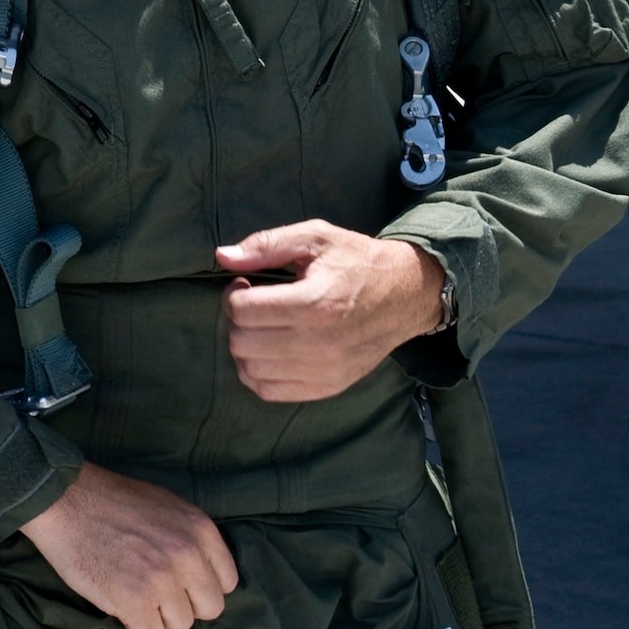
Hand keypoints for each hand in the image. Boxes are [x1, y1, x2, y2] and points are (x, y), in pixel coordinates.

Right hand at [20, 463, 237, 628]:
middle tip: (155, 590)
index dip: (200, 586)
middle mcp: (188, 556)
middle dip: (183, 604)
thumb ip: (189, 538)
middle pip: (209, 608)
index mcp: (200, 530)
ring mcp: (162, 580)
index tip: (180, 582)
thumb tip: (202, 572)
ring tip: (130, 587)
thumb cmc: (109, 500)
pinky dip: (134, 623)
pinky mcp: (134, 601)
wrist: (63, 498)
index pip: (227, 582)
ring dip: (156, 613)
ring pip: (179, 624)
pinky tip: (117, 597)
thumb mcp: (165, 506)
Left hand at [217, 221, 444, 401]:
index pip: (242, 311)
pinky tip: (268, 349)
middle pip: (242, 342)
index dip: (234, 293)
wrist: (407, 294)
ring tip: (262, 326)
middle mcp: (318, 343)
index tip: (247, 284)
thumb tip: (222, 256)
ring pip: (251, 370)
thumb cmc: (357, 261)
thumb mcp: (314, 237)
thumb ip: (265, 245)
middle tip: (254, 304)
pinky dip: (258, 373)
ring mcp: (324, 370)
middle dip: (237, 320)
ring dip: (245, 346)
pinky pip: (271, 392)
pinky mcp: (329, 386)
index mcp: (314, 302)